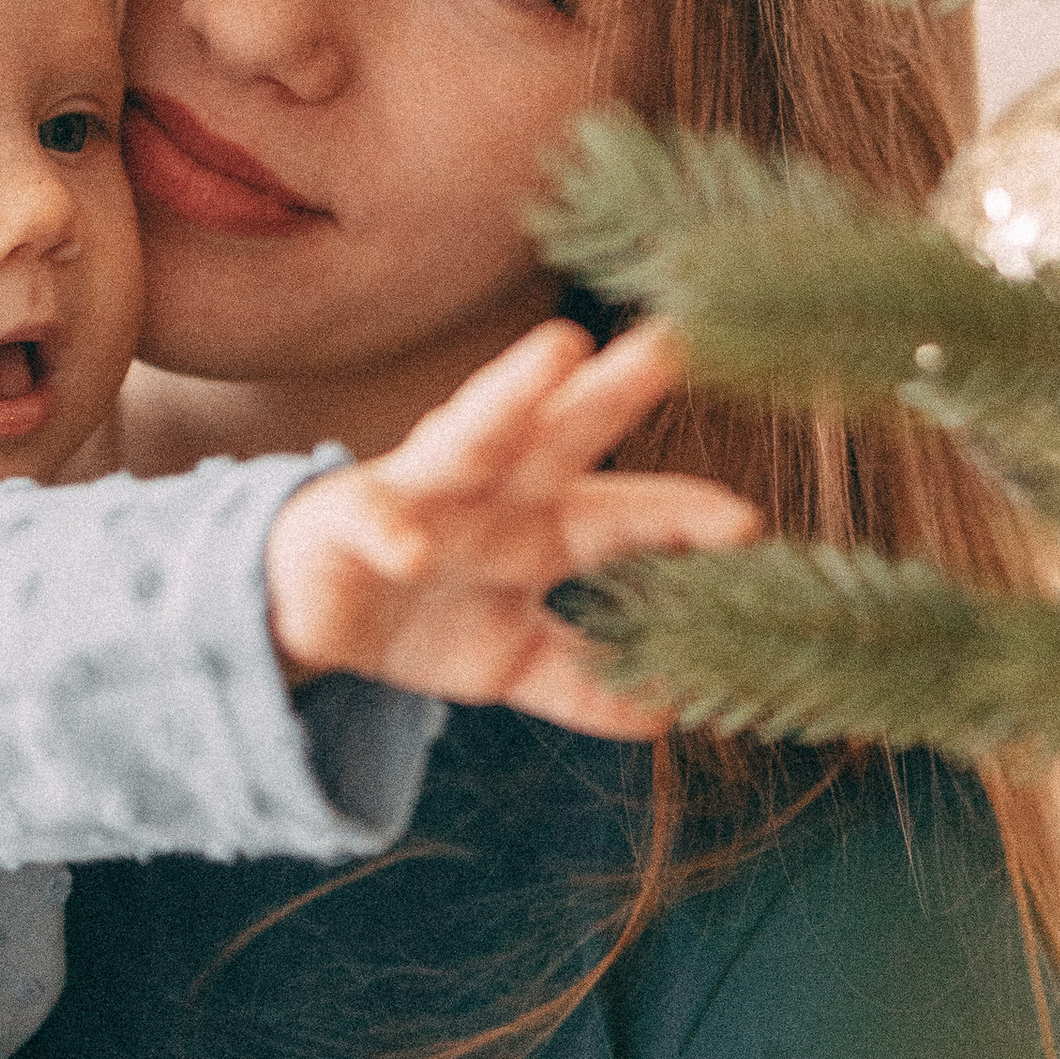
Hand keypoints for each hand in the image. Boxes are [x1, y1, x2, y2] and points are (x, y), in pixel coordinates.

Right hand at [263, 318, 755, 733]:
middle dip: (616, 391)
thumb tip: (665, 716)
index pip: (624, 512)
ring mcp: (423, 499)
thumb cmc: (430, 611)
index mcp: (541, 526)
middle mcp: (494, 495)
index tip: (747, 522)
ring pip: (472, 434)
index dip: (682, 516)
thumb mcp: (512, 660)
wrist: (312, 612)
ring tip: (560, 353)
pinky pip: (374, 523)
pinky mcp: (350, 520)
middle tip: (671, 342)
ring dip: (513, 394)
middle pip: (564, 437)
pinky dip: (394, 534)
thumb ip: (581, 679)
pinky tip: (416, 550)